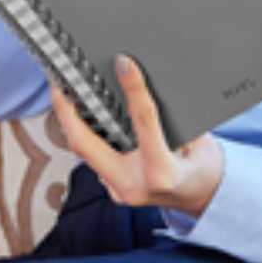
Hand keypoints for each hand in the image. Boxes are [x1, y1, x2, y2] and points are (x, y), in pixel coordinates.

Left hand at [50, 55, 223, 218]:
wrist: (203, 200)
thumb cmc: (203, 168)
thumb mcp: (200, 139)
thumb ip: (174, 116)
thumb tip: (146, 84)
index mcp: (162, 172)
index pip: (143, 122)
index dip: (133, 88)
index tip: (124, 62)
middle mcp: (134, 186)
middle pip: (86, 145)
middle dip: (66, 111)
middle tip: (58, 81)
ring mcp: (119, 191)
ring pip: (84, 153)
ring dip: (71, 121)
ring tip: (64, 91)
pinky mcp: (113, 189)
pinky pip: (93, 159)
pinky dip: (87, 135)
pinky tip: (81, 115)